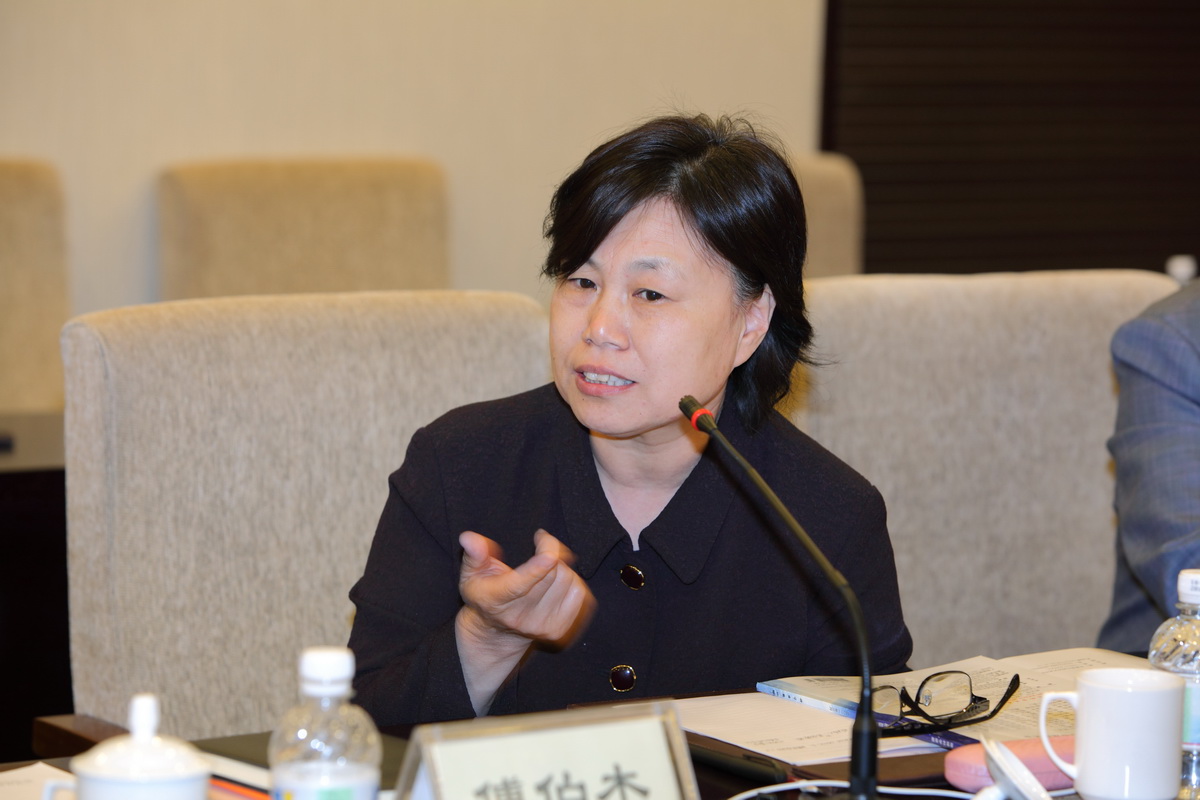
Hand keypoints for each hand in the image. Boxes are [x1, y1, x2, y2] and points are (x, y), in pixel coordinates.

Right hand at [457, 528, 594, 647]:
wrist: (496, 634)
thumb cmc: (485, 595)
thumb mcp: (471, 574)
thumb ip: (474, 554)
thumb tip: (468, 538)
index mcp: (496, 600)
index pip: (520, 583)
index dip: (538, 563)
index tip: (543, 538)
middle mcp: (519, 617)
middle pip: (551, 573)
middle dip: (550, 552)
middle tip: (541, 546)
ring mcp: (541, 627)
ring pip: (568, 581)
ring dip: (562, 568)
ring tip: (547, 568)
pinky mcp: (559, 631)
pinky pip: (580, 594)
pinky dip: (573, 582)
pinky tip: (558, 583)